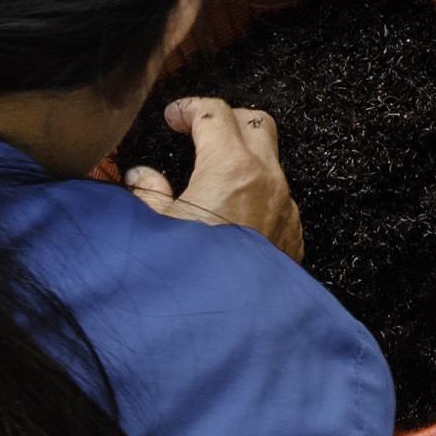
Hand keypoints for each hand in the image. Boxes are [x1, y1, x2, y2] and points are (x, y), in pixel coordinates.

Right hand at [126, 96, 302, 258]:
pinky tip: (232, 216)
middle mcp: (267, 180)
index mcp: (231, 167)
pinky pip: (279, 199)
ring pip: (272, 161)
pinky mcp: (293, 235)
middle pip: (257, 122)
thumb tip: (142, 177)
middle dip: (227, 119)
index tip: (172, 117)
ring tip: (213, 178)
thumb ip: (146, 193)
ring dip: (245, 158)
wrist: (232, 327)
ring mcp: (285, 207)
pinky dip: (257, 194)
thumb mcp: (156, 227)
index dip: (190, 107)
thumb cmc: (192, 274)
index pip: (215, 112)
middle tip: (200, 133)